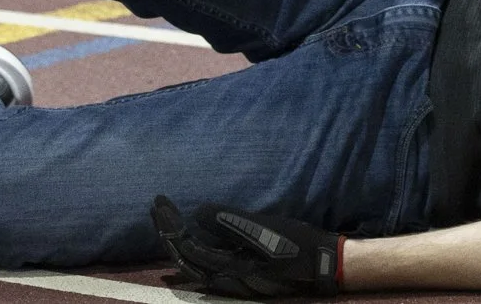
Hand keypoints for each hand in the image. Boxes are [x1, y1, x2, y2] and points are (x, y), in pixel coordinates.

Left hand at [152, 196, 343, 297]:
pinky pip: (206, 264)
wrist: (324, 266)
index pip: (187, 248)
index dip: (170, 224)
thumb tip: (197, 213)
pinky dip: (191, 249)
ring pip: (192, 263)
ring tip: (165, 219)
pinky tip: (190, 237)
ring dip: (176, 240)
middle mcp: (225, 279)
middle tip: (156, 205)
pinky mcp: (240, 273)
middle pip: (184, 258)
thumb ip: (232, 223)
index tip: (160, 201)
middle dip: (167, 230)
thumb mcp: (266, 230)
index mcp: (229, 269)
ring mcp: (232, 279)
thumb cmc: (297, 246)